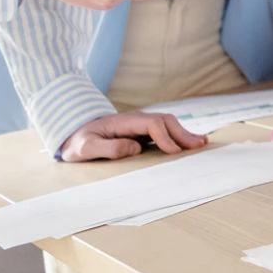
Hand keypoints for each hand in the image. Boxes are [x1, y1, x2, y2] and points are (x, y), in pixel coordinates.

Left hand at [60, 111, 204, 162]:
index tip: (174, 152)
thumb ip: (108, 147)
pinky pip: (163, 131)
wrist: (72, 134)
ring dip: (183, 133)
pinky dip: (177, 136)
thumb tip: (135, 148)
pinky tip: (186, 143)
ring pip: (167, 124)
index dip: (165, 137)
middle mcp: (135, 120)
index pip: (152, 124)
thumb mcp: (86, 147)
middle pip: (164, 121)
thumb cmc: (78, 142)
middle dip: (182, 133)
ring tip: (200, 143)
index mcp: (124, 122)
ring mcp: (139, 125)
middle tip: (199, 145)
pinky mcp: (140, 132)